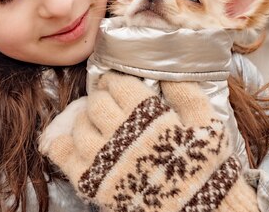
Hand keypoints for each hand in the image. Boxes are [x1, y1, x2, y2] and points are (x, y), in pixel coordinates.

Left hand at [39, 73, 258, 211]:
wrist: (204, 211)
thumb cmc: (206, 166)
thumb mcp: (207, 122)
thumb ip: (185, 91)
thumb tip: (166, 70)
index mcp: (147, 116)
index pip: (117, 85)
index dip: (114, 81)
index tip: (116, 84)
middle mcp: (121, 135)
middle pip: (96, 104)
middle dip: (101, 99)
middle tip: (107, 102)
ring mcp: (104, 160)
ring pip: (80, 128)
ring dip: (85, 121)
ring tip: (95, 123)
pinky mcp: (94, 184)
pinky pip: (65, 158)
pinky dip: (61, 146)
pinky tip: (66, 141)